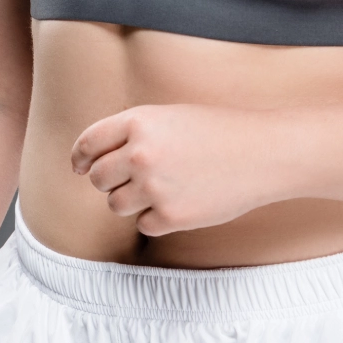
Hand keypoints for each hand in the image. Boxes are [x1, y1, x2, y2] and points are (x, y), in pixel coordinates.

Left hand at [71, 103, 293, 235]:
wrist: (262, 154)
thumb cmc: (219, 131)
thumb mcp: (170, 117)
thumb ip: (132, 133)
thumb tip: (93, 162)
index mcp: (138, 122)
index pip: (88, 144)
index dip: (80, 158)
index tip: (80, 167)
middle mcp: (140, 154)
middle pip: (98, 178)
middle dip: (110, 181)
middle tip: (137, 178)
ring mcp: (153, 188)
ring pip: (115, 205)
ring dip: (132, 201)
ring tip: (163, 188)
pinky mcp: (170, 217)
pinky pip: (143, 225)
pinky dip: (157, 218)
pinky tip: (182, 201)